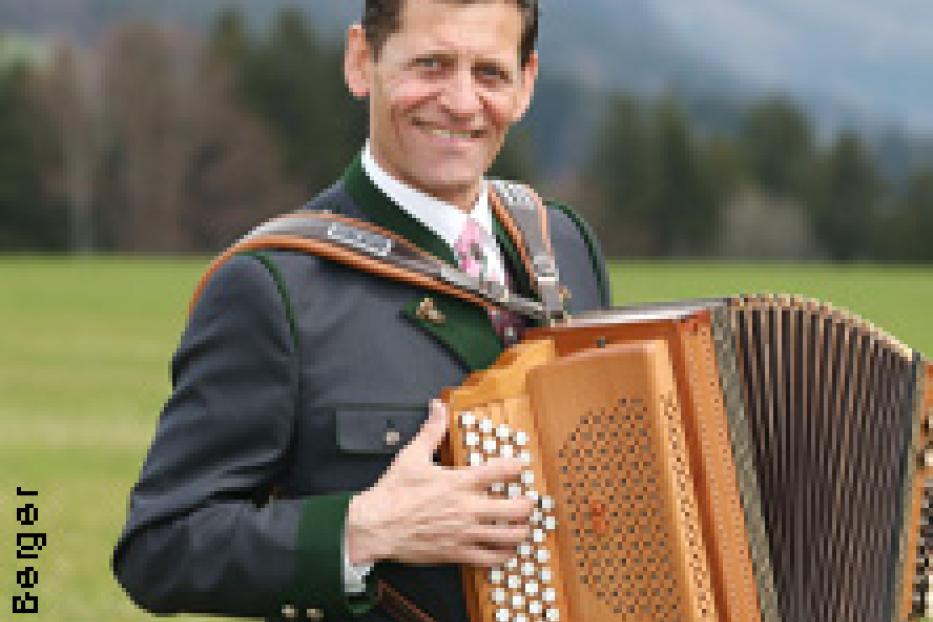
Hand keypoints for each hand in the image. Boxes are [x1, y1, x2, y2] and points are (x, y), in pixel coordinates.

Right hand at [346, 399, 533, 566]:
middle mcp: (467, 508)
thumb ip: (431, 431)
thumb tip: (438, 407)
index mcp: (459, 482)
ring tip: (522, 526)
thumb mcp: (412, 455)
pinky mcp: (457, 553)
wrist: (376, 526)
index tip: (520, 466)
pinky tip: (506, 550)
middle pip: (514, 509)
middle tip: (528, 502)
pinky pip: (490, 559)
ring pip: (508, 536)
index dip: (516, 467)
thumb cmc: (393, 492)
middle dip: (527, 505)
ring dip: (521, 530)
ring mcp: (464, 533)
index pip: (500, 471)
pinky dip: (504, 555)